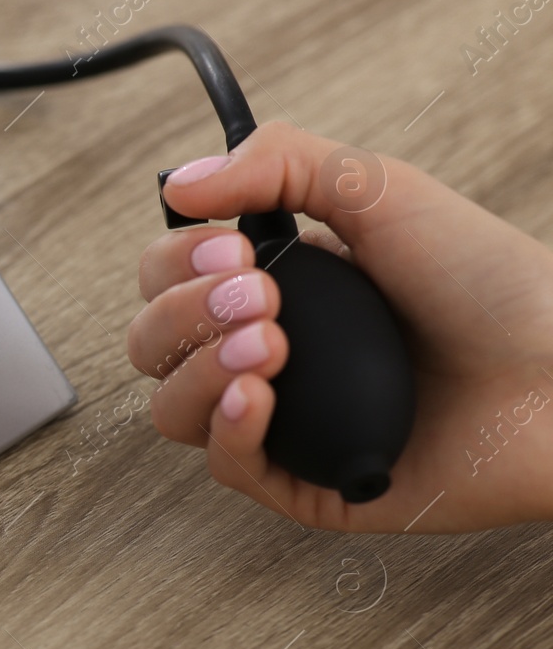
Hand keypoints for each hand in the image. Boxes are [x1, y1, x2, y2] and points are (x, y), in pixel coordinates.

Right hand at [129, 121, 552, 531]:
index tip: (228, 250)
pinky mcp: (309, 485)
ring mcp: (284, 423)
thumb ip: (279, 163)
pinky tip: (257, 397)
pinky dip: (228, 430)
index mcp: (276, 288)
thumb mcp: (382, 191)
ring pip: (171, 412)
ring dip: (198, 371)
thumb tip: (180, 182)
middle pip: (152, 346)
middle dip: (185, 315)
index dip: (175, 266)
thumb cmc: (497, 285)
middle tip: (259, 297)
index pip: (167, 281)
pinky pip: (230, 469)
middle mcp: (267, 355)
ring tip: (270, 346)